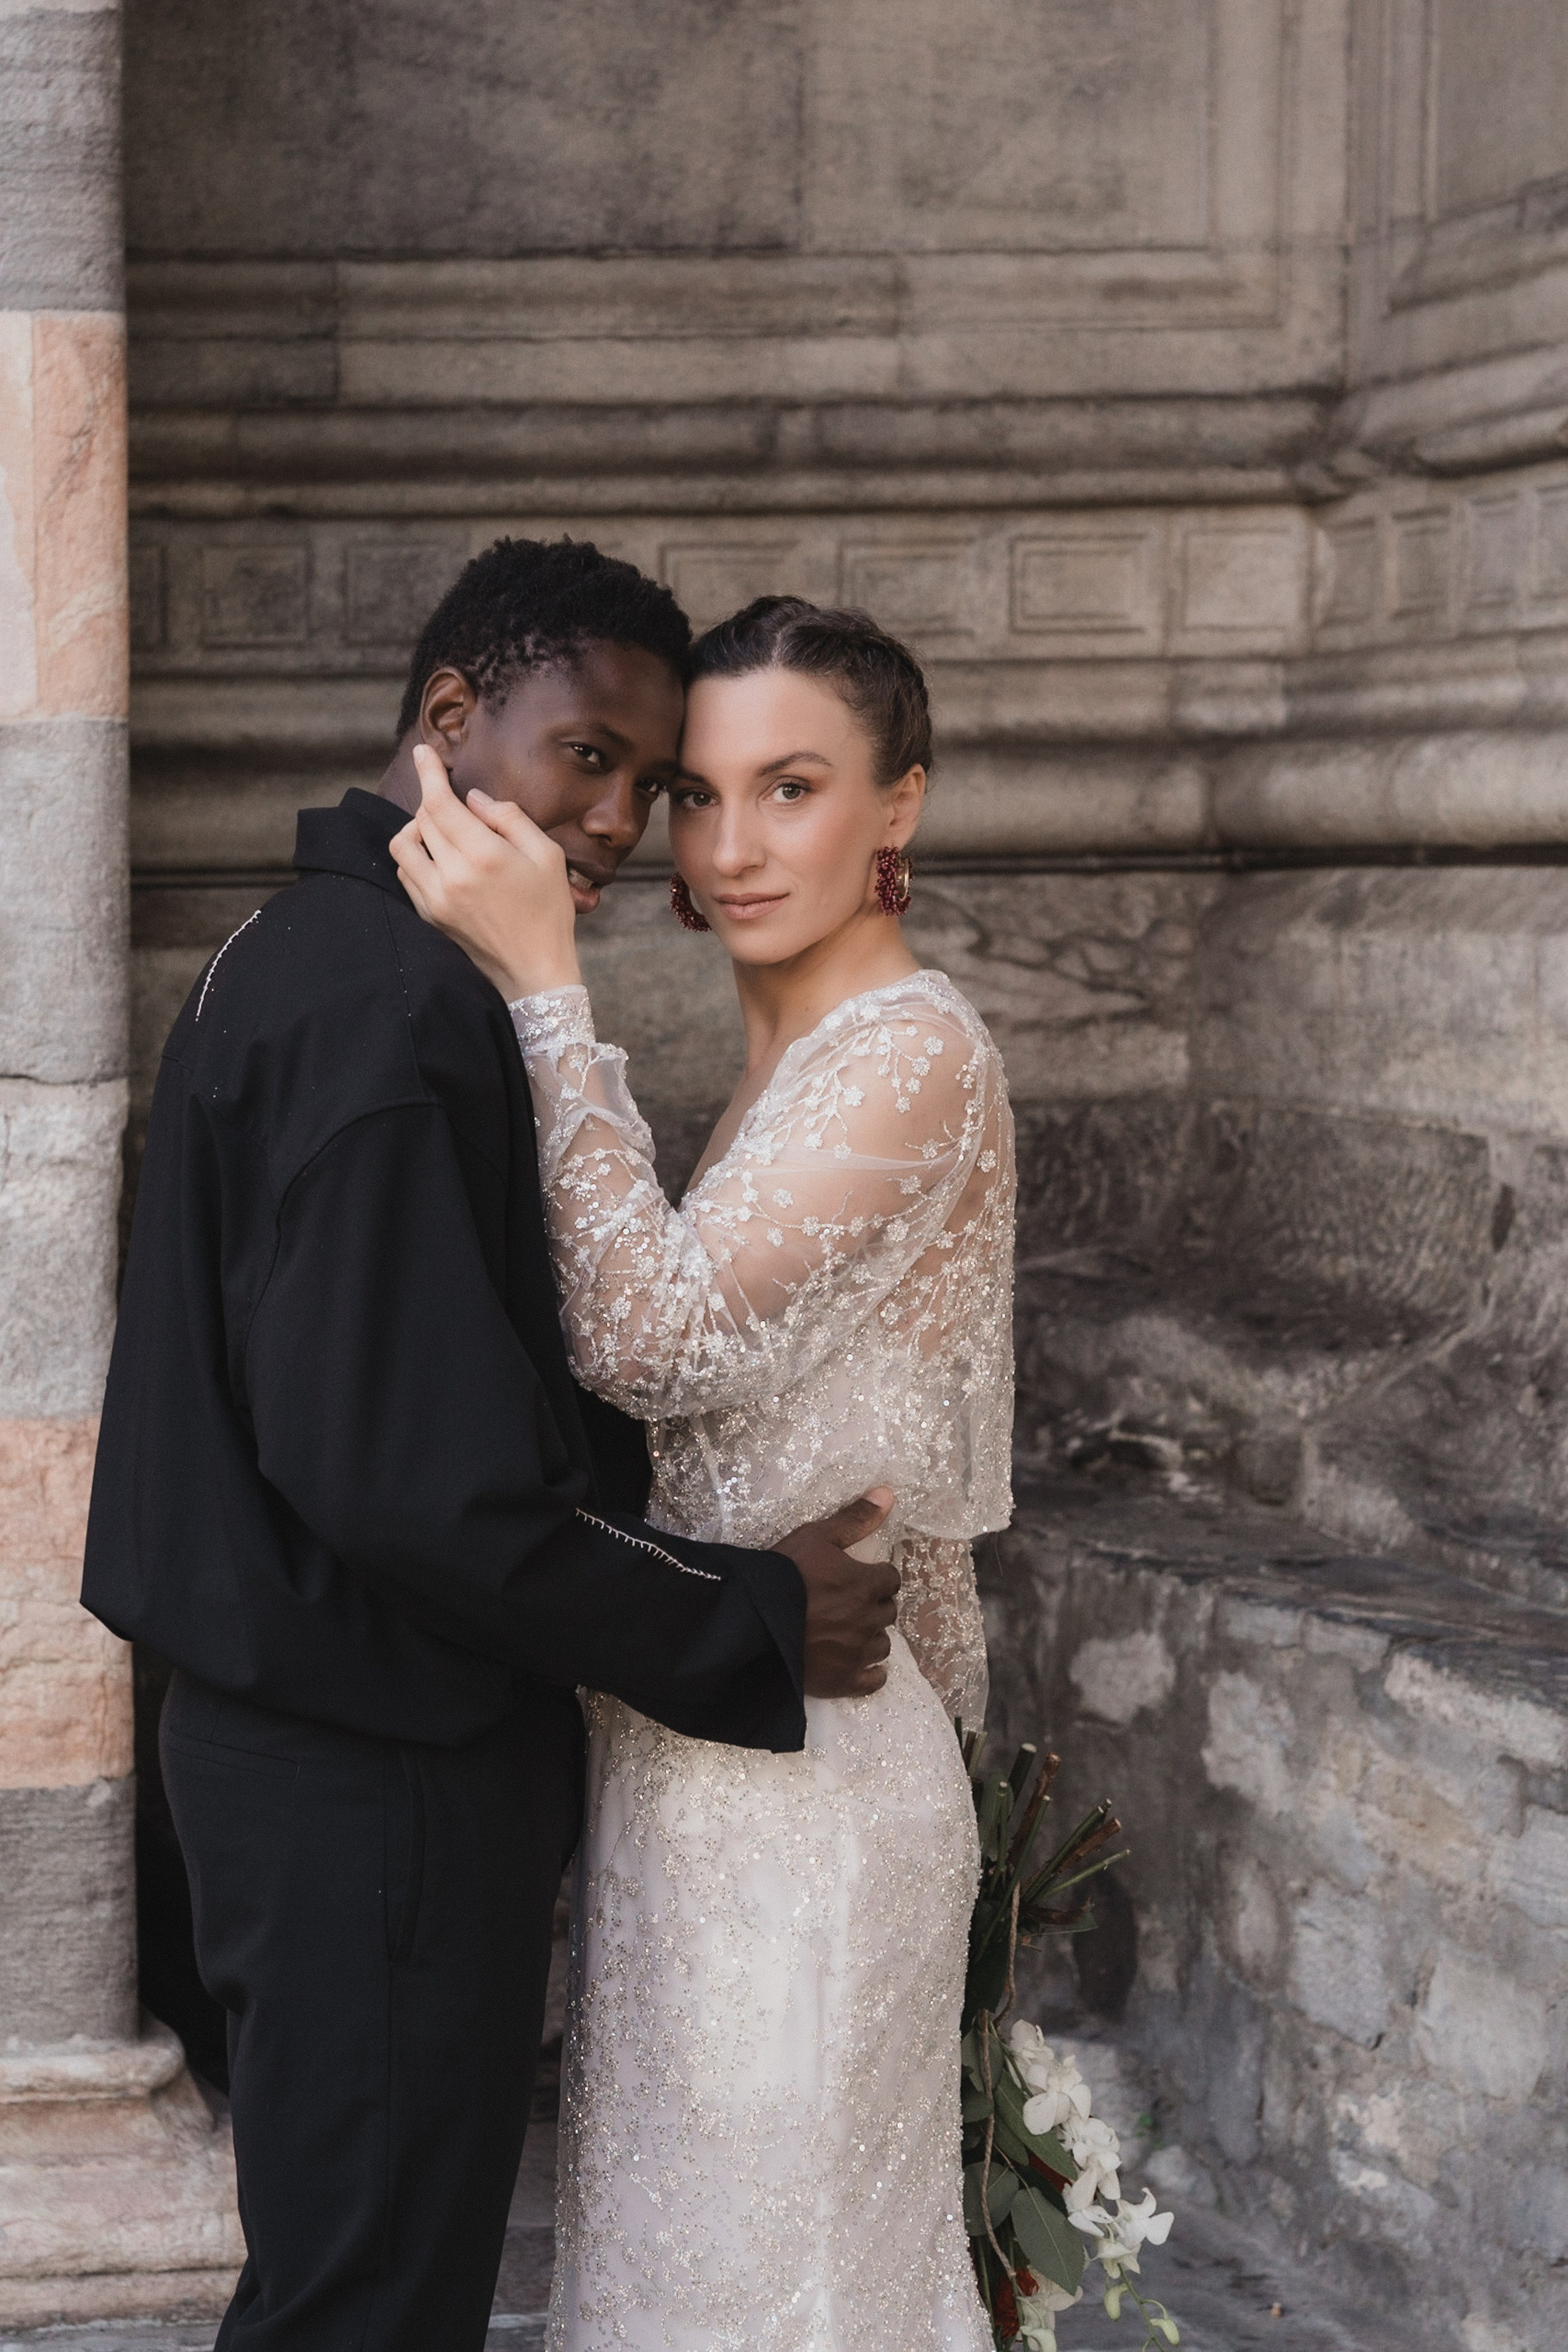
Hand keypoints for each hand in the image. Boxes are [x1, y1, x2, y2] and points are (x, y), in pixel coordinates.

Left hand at [389, 744, 582, 998]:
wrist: (534, 972)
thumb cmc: (548, 912)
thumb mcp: (546, 856)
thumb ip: (510, 819)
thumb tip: (475, 799)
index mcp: (484, 856)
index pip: (440, 803)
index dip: (429, 773)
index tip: (423, 753)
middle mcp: (452, 875)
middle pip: (422, 819)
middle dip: (434, 801)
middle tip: (455, 803)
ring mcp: (435, 898)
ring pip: (402, 846)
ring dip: (418, 829)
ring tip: (442, 832)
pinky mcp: (428, 915)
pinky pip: (406, 874)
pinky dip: (415, 857)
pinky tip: (439, 860)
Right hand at [775, 1488, 899, 1698]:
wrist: (750, 1620)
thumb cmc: (782, 1574)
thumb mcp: (816, 1536)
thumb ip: (854, 1518)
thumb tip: (889, 1493)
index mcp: (865, 1585)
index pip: (890, 1579)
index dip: (876, 1576)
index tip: (861, 1576)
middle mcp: (867, 1620)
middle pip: (887, 1611)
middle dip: (874, 1604)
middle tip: (851, 1601)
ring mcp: (856, 1653)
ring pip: (882, 1644)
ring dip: (871, 1635)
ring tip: (851, 1631)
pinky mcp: (842, 1680)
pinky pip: (872, 1681)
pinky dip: (871, 1674)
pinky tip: (861, 1666)